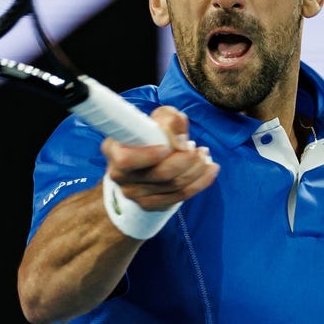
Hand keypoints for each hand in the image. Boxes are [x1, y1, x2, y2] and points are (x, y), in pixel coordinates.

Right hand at [100, 106, 218, 210]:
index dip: (149, 155)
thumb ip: (169, 120)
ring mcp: (134, 194)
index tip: (167, 147)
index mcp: (113, 150)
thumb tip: (181, 143)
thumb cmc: (150, 134)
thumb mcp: (158, 118)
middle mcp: (119, 175)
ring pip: (174, 186)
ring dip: (197, 169)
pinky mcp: (150, 205)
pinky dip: (201, 182)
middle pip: (160, 174)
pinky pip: (181, 196)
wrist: (145, 159)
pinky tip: (211, 169)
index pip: (127, 160)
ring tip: (203, 154)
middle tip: (196, 148)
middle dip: (187, 159)